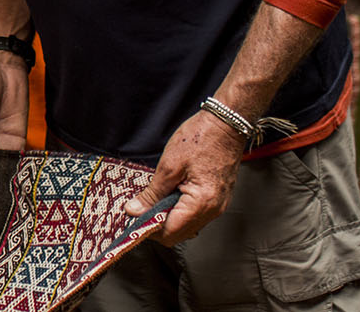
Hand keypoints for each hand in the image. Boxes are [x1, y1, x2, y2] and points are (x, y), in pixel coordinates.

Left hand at [121, 110, 248, 245]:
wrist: (226, 124)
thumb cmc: (200, 139)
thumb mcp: (169, 166)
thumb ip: (151, 194)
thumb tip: (134, 211)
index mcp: (201, 204)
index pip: (170, 234)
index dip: (148, 229)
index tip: (133, 217)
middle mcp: (213, 210)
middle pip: (178, 234)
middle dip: (157, 225)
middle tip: (140, 208)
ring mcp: (218, 205)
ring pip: (186, 225)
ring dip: (168, 217)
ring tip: (154, 199)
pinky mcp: (217, 199)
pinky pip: (195, 214)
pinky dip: (179, 210)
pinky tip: (169, 194)